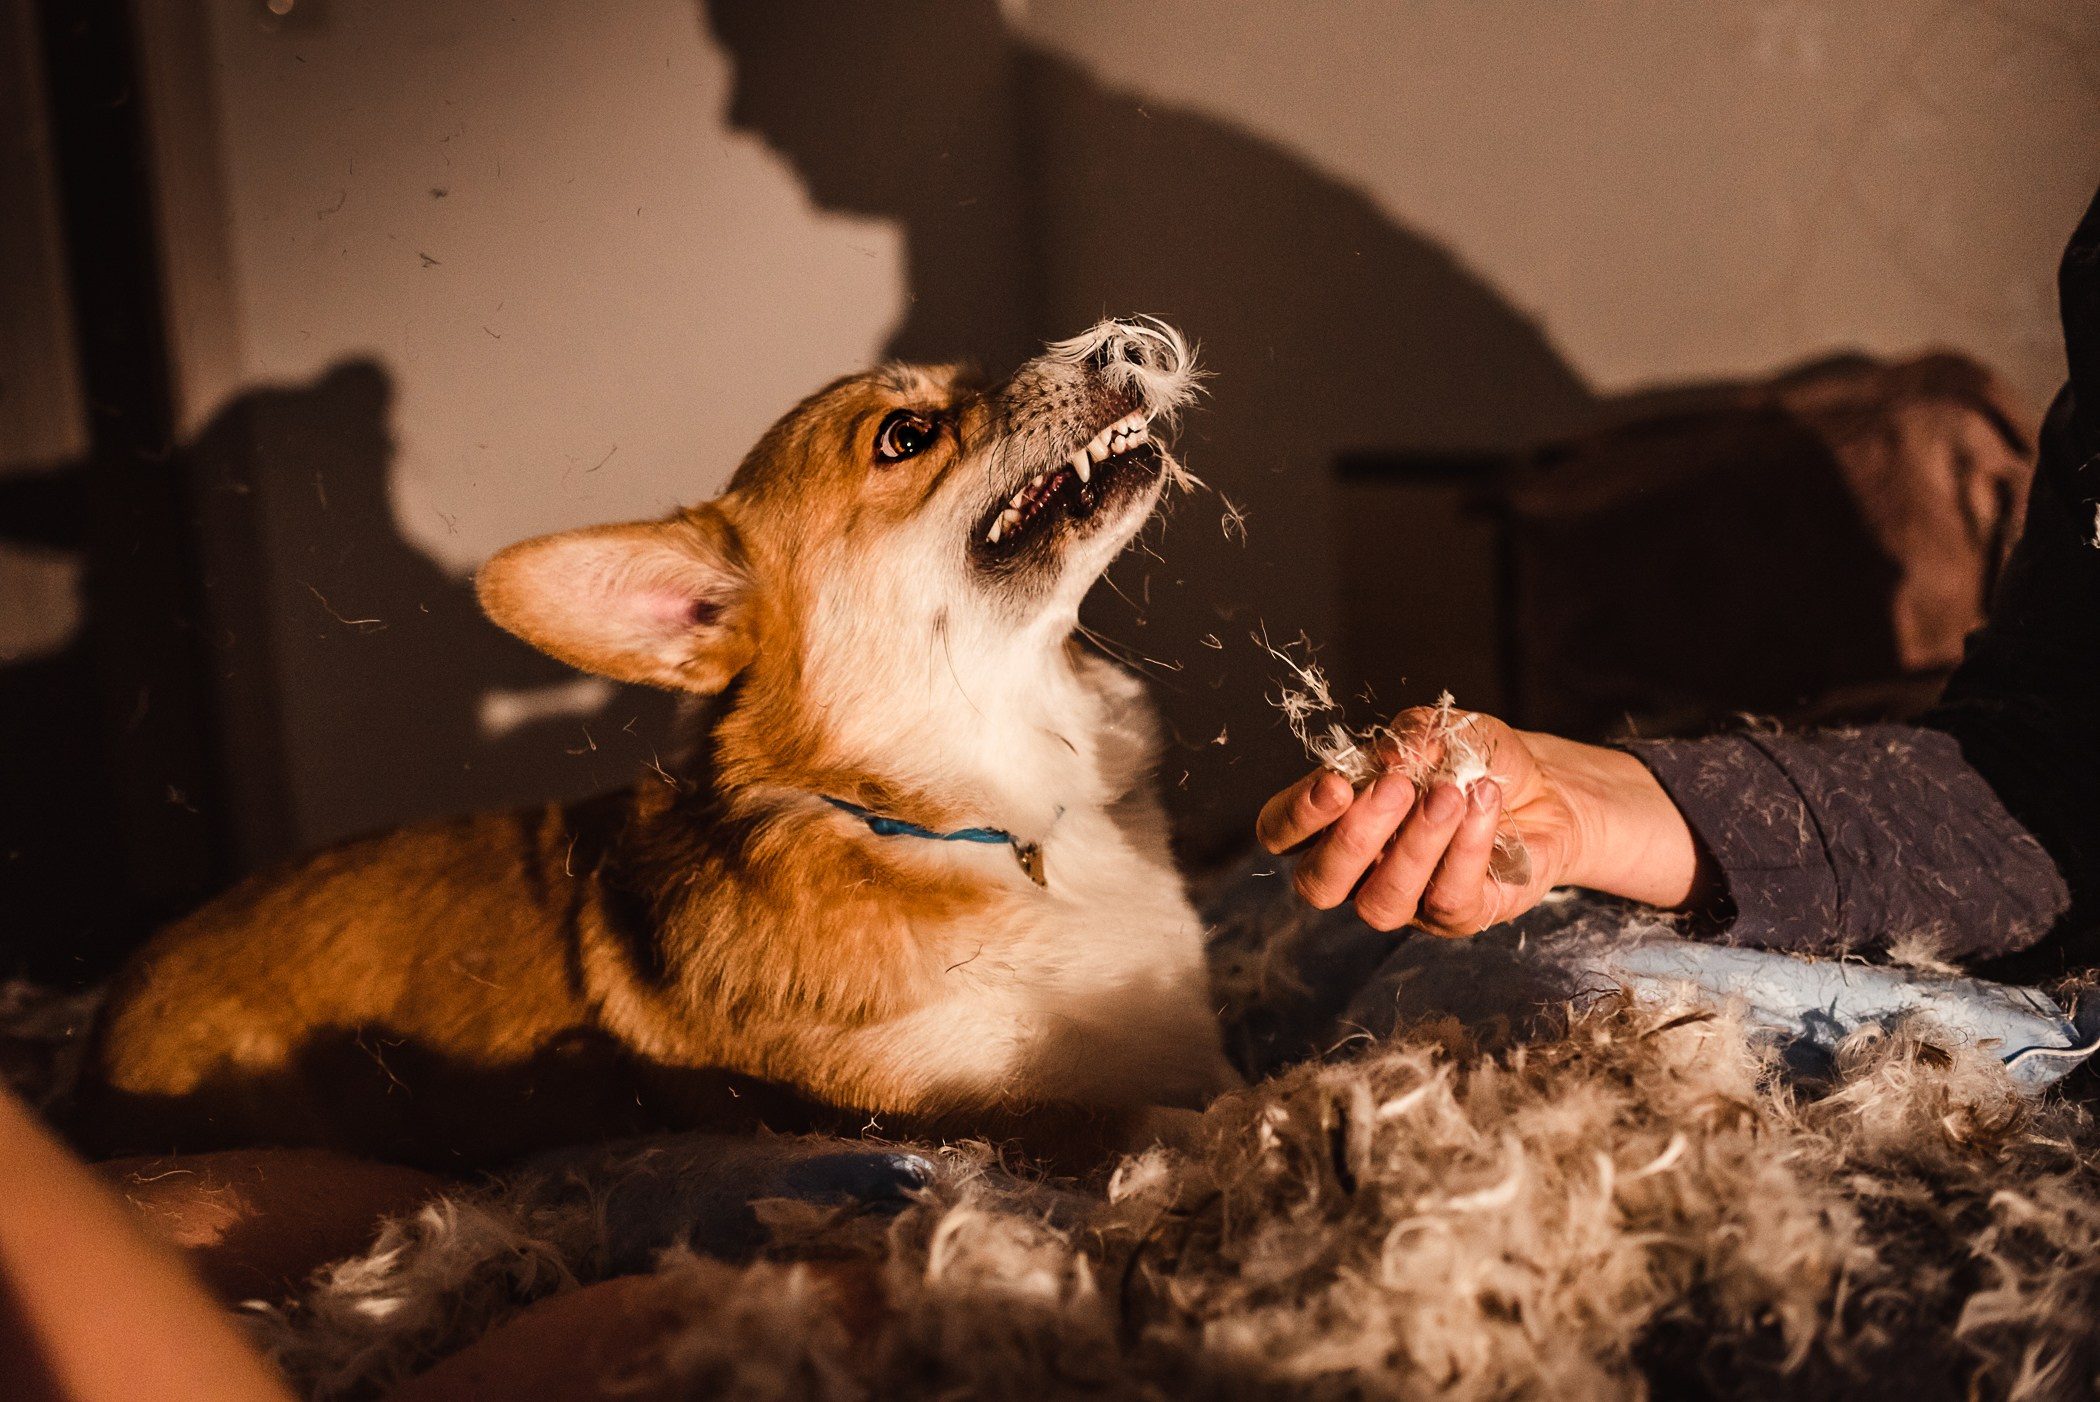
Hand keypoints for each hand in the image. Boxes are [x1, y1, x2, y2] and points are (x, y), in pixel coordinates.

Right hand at [1255, 708, 1703, 935]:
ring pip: (1382, 901)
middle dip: (1353, 836)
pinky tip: (1484, 803)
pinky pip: (1448, 899)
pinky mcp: (1457, 916)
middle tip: (1397, 786)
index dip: (1296, 817)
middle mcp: (1358, 871)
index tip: (1336, 783)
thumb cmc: (1474, 759)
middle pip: (1318, 884)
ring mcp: (1406, 902)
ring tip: (1450, 794)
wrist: (1546, 789)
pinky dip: (1466, 848)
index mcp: (1332, 819)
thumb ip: (1413, 735)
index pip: (1280, 836)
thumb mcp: (1442, 729)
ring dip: (1415, 844)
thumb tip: (1394, 756)